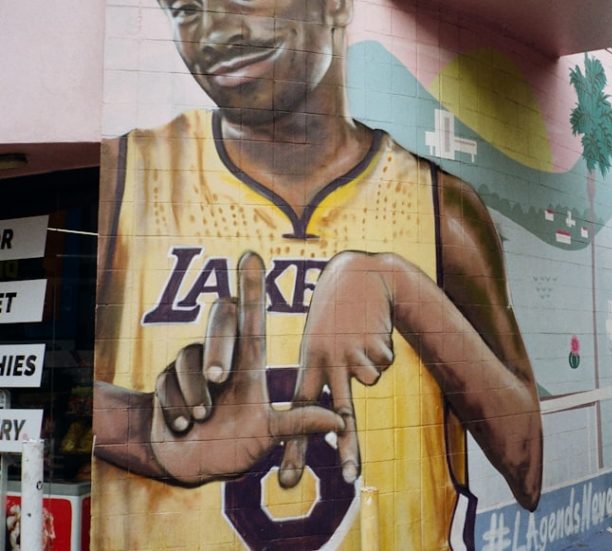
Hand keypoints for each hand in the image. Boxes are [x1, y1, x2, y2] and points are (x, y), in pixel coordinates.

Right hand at [151, 252, 345, 484]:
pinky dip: (174, 407)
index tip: (251, 255)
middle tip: (219, 378)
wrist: (191, 462)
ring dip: (194, 392)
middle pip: (219, 320)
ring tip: (201, 419)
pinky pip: (165, 382)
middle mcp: (221, 356)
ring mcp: (192, 366)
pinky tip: (182, 425)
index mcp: (249, 363)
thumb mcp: (269, 435)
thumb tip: (339, 421)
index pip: (252, 316)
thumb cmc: (237, 444)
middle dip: (217, 347)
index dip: (251, 287)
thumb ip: (298, 424)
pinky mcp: (166, 380)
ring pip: (187, 358)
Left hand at [278, 252, 396, 487]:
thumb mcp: (322, 343)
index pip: (299, 413)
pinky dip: (384, 348)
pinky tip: (372, 328)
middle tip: (346, 479)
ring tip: (362, 336)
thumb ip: (327, 379)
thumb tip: (340, 424)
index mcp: (309, 364)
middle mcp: (328, 362)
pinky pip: (385, 363)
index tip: (289, 481)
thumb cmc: (336, 314)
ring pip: (371, 380)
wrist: (359, 276)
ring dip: (374, 362)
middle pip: (338, 413)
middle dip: (346, 447)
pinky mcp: (373, 342)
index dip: (295, 448)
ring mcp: (351, 353)